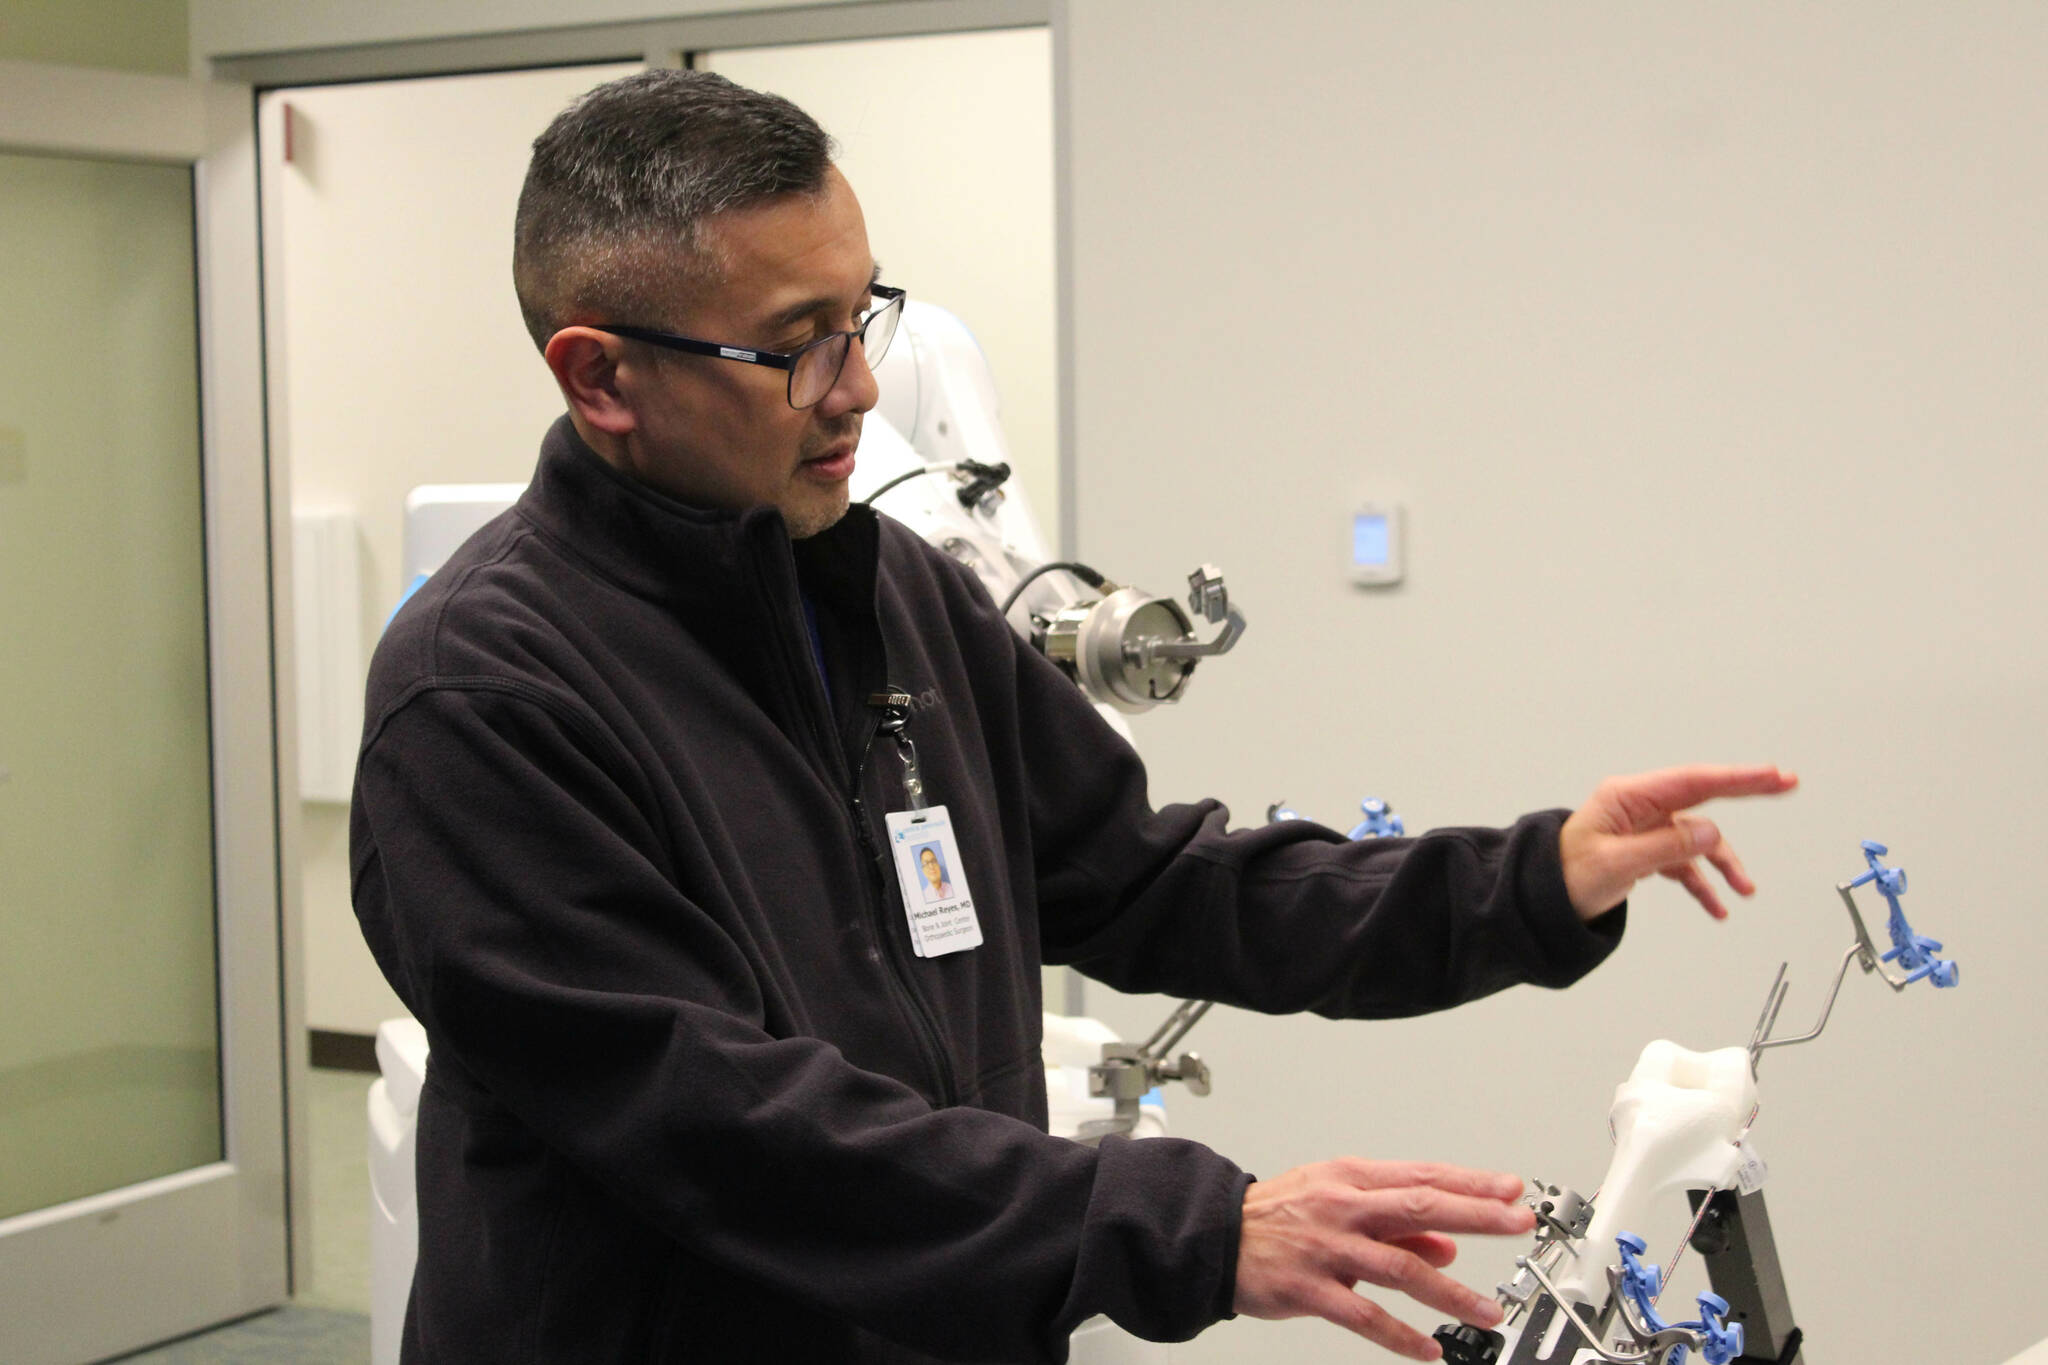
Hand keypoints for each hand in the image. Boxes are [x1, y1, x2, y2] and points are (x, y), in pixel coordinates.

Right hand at [1233, 1159, 1533, 1359]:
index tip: (1512, 1191)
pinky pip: (1363, 1315)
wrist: (1213, 1235)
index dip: (1471, 1183)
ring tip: (1487, 1311)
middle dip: (1476, 1215)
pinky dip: (1399, 1335)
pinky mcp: (1309, 1288)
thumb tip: (1448, 1242)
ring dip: (1451, 1292)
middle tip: (1518, 1224)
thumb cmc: (1278, 1215)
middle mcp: (1342, 1207)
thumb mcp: (1336, 1200)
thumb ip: (1395, 1223)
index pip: (1423, 1176)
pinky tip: (1427, 1348)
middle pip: (1419, 1208)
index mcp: (1351, 1178)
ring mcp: (1326, 1248)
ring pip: (1399, 1268)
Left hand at [1560, 764, 1798, 921]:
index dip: (1736, 777)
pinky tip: (1717, 907)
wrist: (1539, 899)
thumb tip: (1709, 834)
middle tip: (1786, 784)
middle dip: (1745, 793)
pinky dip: (1702, 884)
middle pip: (1703, 797)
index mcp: (1628, 798)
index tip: (1771, 775)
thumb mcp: (1614, 865)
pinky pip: (1684, 863)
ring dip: (1723, 864)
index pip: (1693, 782)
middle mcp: (1640, 807)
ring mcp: (1646, 828)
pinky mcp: (1647, 851)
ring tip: (1743, 889)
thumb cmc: (1563, 876)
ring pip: (1698, 839)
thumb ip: (1664, 848)